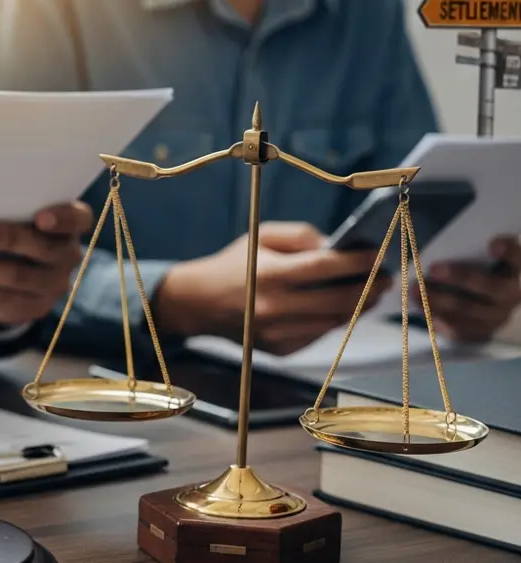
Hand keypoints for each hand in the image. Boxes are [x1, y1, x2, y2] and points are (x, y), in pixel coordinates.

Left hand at [0, 201, 92, 325]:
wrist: (18, 279)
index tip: (41, 218)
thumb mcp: (20, 217)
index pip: (77, 218)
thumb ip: (9, 209)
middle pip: (41, 248)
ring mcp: (53, 285)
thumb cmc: (16, 231)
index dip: (62, 219)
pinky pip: (2, 299)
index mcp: (69, 226)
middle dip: (8, 239)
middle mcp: (68, 255)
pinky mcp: (34, 307)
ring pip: (16, 277)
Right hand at [154, 222, 392, 354]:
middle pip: (339, 300)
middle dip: (371, 287)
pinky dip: (334, 320)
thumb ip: (301, 236)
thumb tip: (339, 248)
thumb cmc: (234, 264)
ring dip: (359, 306)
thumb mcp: (261, 236)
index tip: (380, 254)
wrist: (199, 303)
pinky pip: (319, 334)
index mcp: (269, 274)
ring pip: (334, 322)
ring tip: (372, 292)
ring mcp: (278, 333)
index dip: (360, 261)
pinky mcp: (280, 350)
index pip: (327, 267)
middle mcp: (274, 308)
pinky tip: (341, 307)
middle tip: (387, 277)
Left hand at [412, 235, 520, 341]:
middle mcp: (510, 295)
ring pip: (467, 309)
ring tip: (414, 291)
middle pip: (486, 285)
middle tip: (433, 268)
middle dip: (458, 276)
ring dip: (437, 300)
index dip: (508, 252)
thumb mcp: (481, 261)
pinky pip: (459, 329)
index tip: (493, 244)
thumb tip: (440, 251)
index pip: (517, 259)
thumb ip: (470, 254)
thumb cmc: (479, 273)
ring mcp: (497, 317)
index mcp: (514, 272)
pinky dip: (438, 319)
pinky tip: (422, 310)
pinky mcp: (482, 332)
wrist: (489, 306)